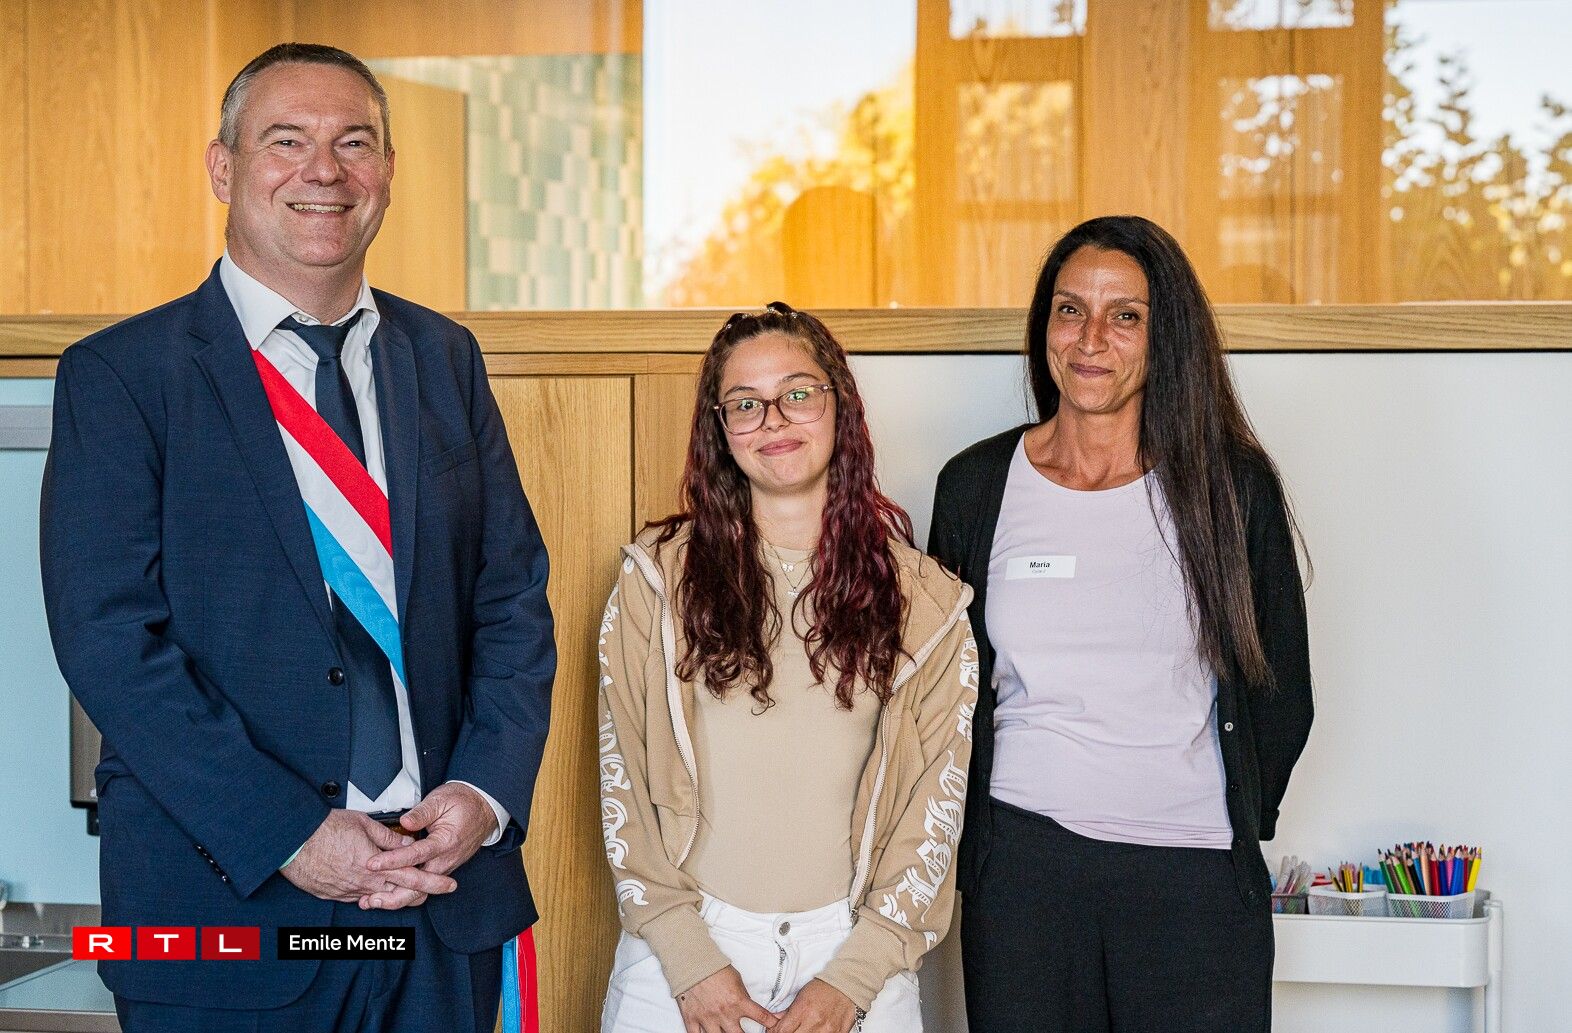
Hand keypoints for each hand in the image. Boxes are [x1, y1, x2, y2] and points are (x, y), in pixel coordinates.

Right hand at [281, 810, 456, 905]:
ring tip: (402, 885)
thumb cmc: (324, 829)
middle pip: (400, 895)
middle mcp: (364, 884)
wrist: (292, 841)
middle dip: (419, 893)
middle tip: (434, 889)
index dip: (434, 882)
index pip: (413, 878)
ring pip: (379, 899)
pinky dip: (369, 893)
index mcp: (376, 866)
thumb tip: (407, 842)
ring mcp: (348, 892)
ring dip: (392, 893)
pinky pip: (357, 898)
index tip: (449, 885)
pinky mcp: (332, 895)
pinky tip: (372, 885)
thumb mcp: (363, 824)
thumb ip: (389, 837)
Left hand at [361, 783, 496, 908]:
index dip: (392, 860)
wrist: (483, 808)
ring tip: (372, 900)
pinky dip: (405, 892)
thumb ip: (422, 812)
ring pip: (421, 890)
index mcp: (445, 841)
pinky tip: (388, 893)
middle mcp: (446, 859)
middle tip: (369, 898)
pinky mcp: (442, 868)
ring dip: (397, 897)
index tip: (372, 863)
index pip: (415, 855)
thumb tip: (405, 822)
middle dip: (393, 895)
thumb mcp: (441, 800)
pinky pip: (423, 886)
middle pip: (419, 885)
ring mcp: (445, 866)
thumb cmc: (462, 802)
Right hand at [676, 966, 777, 1032]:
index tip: (775, 1025)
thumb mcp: (736, 980)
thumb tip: (748, 1006)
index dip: (771, 1023)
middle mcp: (725, 1013)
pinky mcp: (692, 1018)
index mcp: (738, 1002)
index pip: (761, 1016)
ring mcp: (708, 1018)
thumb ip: (742, 996)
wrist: (693, 962)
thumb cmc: (715, 968)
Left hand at [773, 979, 857, 1032]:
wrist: (846, 986)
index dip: (775, 1032)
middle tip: (787, 1030)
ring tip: (803, 1029)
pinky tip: (815, 1030)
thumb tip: (775, 1022)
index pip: (782, 1031)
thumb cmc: (823, 989)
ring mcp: (827, 1030)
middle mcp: (815, 1022)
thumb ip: (788, 1011)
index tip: (774, 1031)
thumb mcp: (801, 996)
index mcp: (803, 1010)